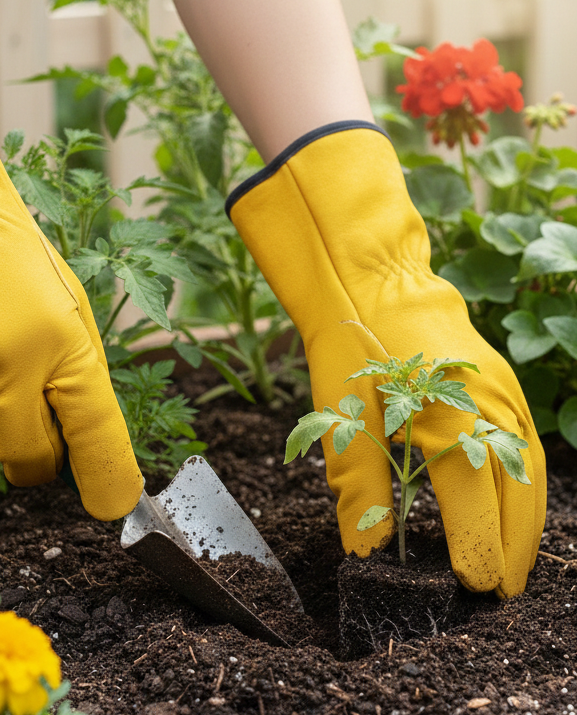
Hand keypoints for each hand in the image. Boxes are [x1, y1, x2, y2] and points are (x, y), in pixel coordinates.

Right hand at [0, 55, 142, 521]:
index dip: (108, 478)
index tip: (115, 506)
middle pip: (30, 462)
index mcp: (63, 347)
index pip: (96, 434)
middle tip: (28, 413)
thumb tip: (79, 442)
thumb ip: (77, 374)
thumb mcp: (67, 306)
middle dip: (37, 454)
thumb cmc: (10, 260)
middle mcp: (10, 372)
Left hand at [228, 122, 545, 595]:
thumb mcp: (342, 420)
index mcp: (447, 426)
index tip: (474, 587)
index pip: (475, 512)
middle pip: (517, 499)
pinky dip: (529, 481)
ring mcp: (503, 393)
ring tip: (516, 560)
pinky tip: (517, 500)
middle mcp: (489, 413)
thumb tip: (366, 555)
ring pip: (532, 471)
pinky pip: (528, 442)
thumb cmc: (353, 348)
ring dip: (530, 521)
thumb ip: (359, 490)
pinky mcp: (502, 381)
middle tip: (501, 593)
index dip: (478, 554)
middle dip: (513, 549)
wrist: (373, 280)